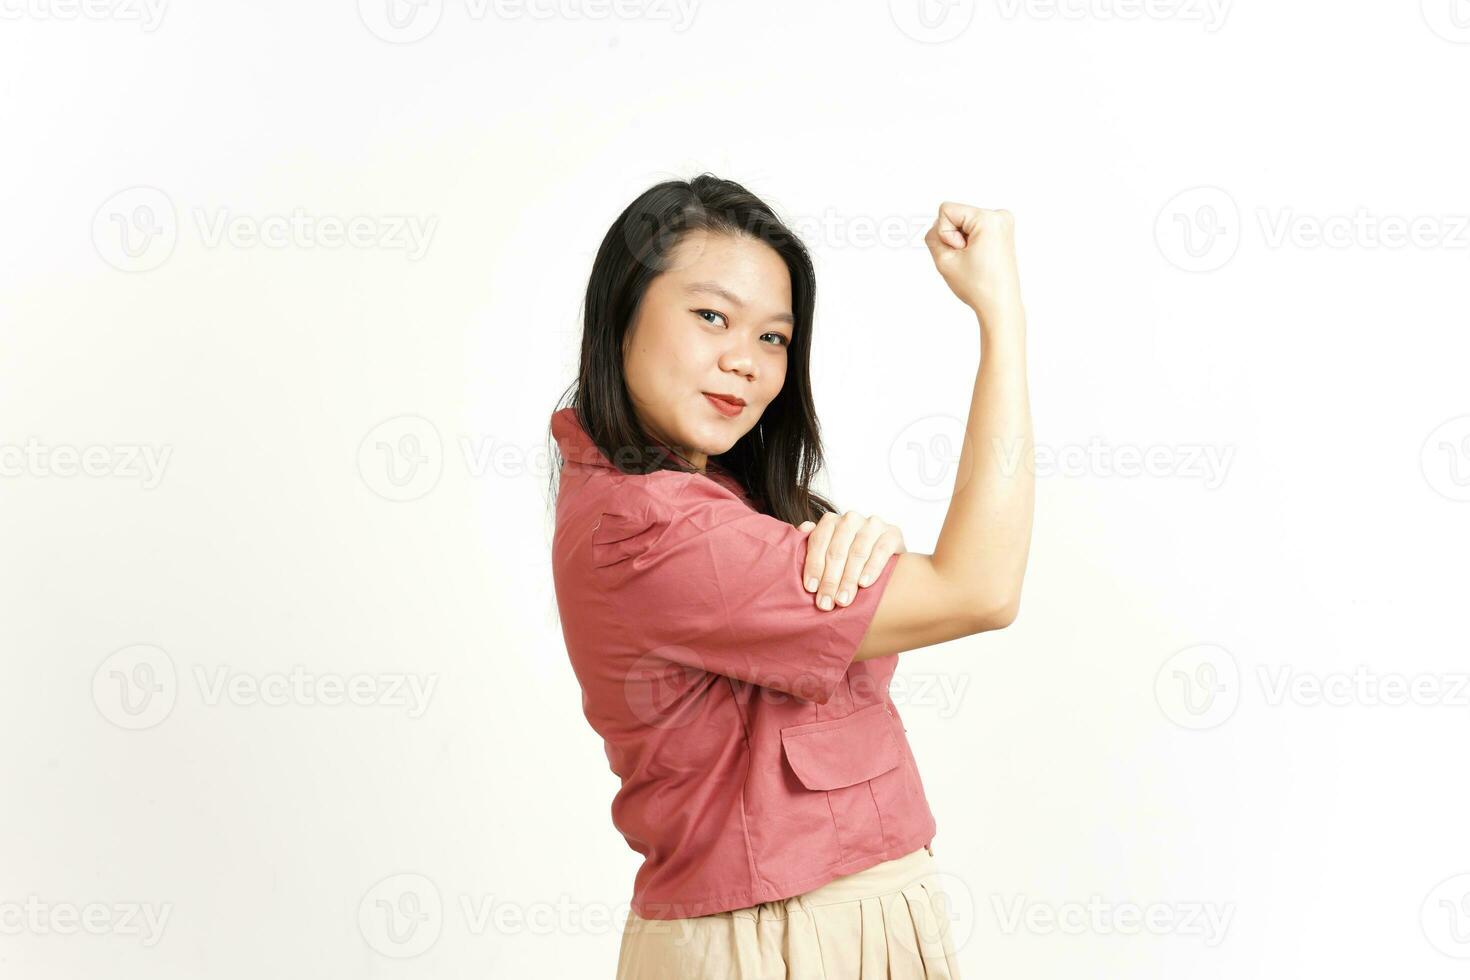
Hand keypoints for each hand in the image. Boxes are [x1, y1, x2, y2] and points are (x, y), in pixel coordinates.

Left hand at [798, 511, 906, 610]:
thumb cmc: (848, 556)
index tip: (811, 589)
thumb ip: (813, 543)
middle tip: (826, 603)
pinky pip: (880, 551)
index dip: (814, 566)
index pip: (819, 542)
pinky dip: (871, 568)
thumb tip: (802, 529)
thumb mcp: (828, 549)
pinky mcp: (893, 533)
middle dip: (830, 580)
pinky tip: (864, 584)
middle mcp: (851, 519)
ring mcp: (873, 524)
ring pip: (857, 552)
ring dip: (848, 579)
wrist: (884, 555)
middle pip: (837, 551)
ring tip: (842, 600)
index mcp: (831, 521)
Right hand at [923, 202, 1021, 321]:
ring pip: (963, 223)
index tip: (962, 252)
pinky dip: (970, 242)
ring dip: (962, 241)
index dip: (945, 234)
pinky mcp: (1002, 231)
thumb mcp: (943, 260)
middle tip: (968, 259)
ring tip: (974, 260)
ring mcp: (1003, 222)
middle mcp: (1000, 215)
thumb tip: (938, 226)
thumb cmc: (978, 286)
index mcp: (988, 218)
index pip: (946, 210)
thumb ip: (932, 236)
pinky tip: (979, 258)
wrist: (1000, 304)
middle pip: (956, 215)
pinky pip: (973, 229)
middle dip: (954, 237)